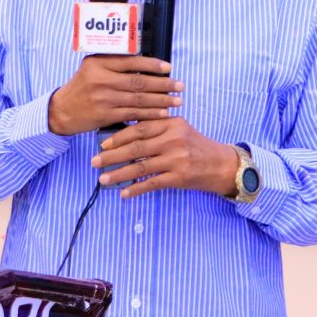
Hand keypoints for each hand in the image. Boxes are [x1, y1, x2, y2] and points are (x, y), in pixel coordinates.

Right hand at [48, 55, 182, 135]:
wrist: (63, 110)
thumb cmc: (83, 86)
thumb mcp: (93, 68)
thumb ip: (115, 64)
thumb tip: (148, 64)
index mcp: (99, 63)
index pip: (132, 61)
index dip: (153, 65)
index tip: (169, 68)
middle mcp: (101, 79)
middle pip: (139, 81)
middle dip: (163, 84)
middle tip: (180, 86)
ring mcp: (103, 98)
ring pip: (138, 99)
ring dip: (161, 100)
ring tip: (177, 100)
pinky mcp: (105, 115)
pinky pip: (133, 114)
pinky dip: (150, 113)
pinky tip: (163, 113)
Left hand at [90, 117, 239, 198]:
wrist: (222, 165)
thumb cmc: (196, 146)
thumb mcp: (180, 129)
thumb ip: (157, 127)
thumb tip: (124, 133)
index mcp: (172, 123)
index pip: (140, 128)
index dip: (119, 136)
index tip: (102, 144)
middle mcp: (174, 139)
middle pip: (136, 147)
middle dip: (112, 155)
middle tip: (95, 161)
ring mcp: (177, 159)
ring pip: (141, 167)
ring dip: (119, 174)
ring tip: (103, 179)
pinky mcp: (179, 177)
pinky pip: (152, 183)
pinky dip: (136, 188)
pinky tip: (124, 193)